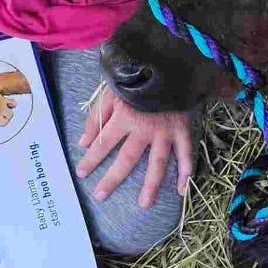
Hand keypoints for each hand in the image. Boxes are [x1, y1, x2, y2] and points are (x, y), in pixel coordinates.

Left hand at [76, 86, 192, 207]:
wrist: (169, 64)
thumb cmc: (136, 77)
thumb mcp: (110, 92)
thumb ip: (96, 117)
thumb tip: (83, 143)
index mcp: (124, 117)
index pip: (104, 144)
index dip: (91, 159)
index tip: (81, 173)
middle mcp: (145, 128)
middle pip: (127, 159)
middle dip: (112, 178)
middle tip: (101, 195)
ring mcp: (166, 131)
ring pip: (158, 162)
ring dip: (151, 185)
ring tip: (144, 204)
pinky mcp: (182, 129)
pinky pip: (186, 153)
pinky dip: (187, 171)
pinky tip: (183, 189)